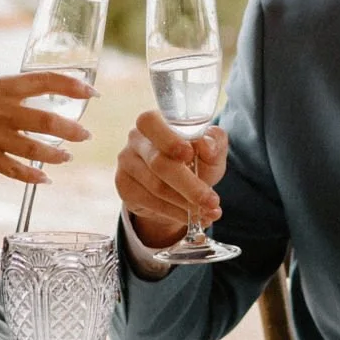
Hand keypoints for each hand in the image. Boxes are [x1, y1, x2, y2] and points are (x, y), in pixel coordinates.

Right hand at [0, 72, 91, 184]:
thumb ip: (4, 94)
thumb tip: (30, 100)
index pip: (45, 80)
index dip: (73, 85)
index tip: (92, 91)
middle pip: (47, 119)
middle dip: (72, 128)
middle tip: (85, 134)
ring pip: (35, 148)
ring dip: (56, 154)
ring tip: (67, 157)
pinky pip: (15, 169)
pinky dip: (33, 175)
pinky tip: (44, 179)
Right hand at [113, 110, 229, 248]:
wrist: (175, 187)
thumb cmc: (194, 160)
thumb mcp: (210, 150)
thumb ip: (214, 142)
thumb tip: (207, 145)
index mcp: (154, 121)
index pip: (152, 123)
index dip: (169, 140)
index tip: (189, 154)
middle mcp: (135, 139)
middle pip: (158, 162)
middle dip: (189, 185)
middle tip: (211, 201)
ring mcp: (126, 163)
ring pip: (156, 187)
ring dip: (185, 203)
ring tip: (208, 212)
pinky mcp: (124, 187)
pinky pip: (150, 203)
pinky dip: (175, 213)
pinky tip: (191, 217)